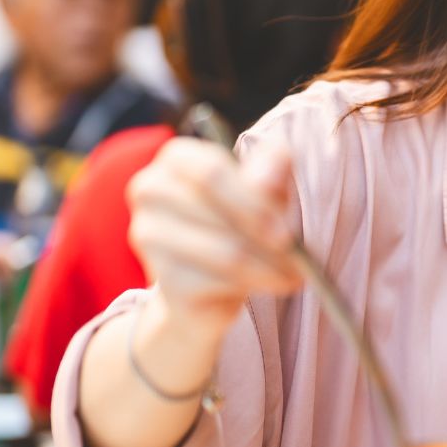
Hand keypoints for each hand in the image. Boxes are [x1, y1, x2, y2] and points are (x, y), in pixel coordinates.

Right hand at [125, 138, 306, 330]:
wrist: (208, 288)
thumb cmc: (239, 224)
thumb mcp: (263, 188)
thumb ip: (272, 169)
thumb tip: (267, 179)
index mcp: (177, 159)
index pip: (212, 170)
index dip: (253, 197)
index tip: (286, 223)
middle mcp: (151, 191)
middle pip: (217, 208)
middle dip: (265, 231)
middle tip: (297, 252)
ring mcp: (149, 235)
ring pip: (226, 250)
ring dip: (270, 264)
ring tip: (294, 272)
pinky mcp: (165, 278)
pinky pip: (222, 279)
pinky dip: (259, 283)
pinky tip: (276, 284)